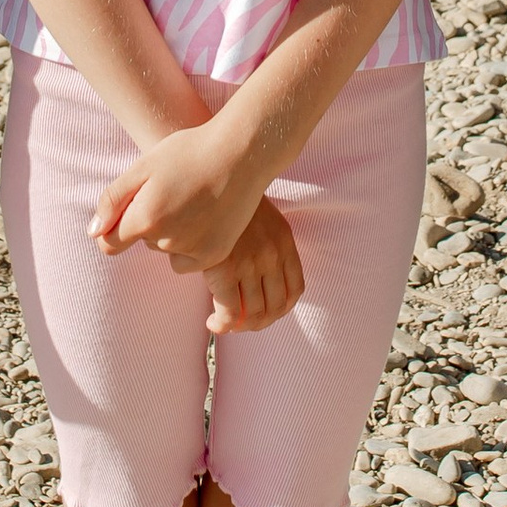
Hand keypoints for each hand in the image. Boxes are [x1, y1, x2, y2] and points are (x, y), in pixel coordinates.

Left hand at [93, 108, 269, 270]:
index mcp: (144, 218)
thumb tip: (94, 233)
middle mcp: (167, 240)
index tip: (134, 207)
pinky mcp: (214, 255)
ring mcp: (193, 251)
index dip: (117, 226)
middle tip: (175, 190)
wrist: (242, 152)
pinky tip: (205, 216)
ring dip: (172, 233)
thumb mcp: (143, 167)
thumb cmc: (189, 152)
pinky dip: (193, 244)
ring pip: (167, 250)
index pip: (110, 244)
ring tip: (193, 200)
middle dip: (150, 222)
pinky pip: (189, 260)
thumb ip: (113, 201)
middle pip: (143, 242)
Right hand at [196, 197, 305, 333]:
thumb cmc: (231, 201)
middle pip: (275, 308)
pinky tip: (213, 323)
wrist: (211, 179)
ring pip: (253, 315)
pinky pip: (229, 313)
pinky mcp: (224, 270)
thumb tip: (261, 277)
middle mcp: (272, 256)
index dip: (281, 309)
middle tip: (242, 323)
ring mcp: (249, 264)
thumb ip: (269, 246)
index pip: (294, 291)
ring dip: (240, 327)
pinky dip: (222, 325)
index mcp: (284, 243)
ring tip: (226, 323)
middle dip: (259, 323)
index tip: (265, 312)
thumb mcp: (263, 219)